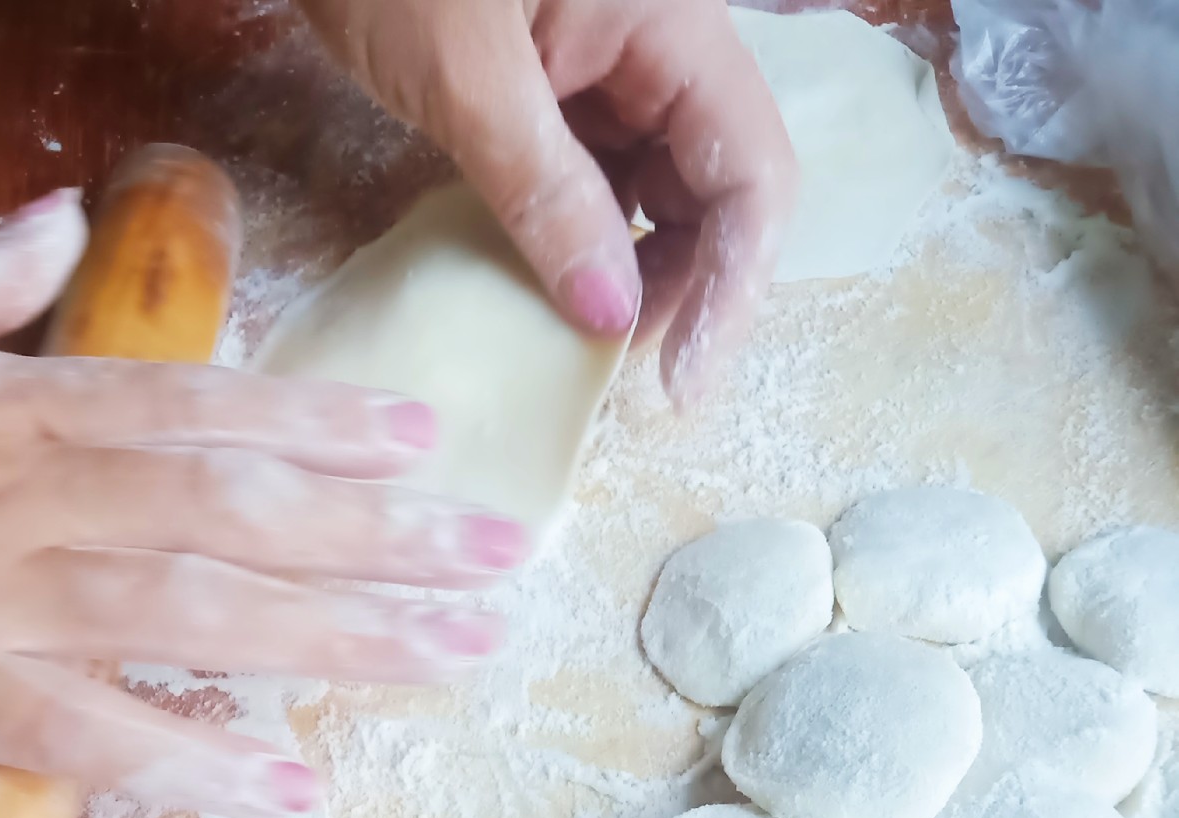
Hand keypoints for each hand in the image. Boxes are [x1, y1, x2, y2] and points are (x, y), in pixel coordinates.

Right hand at [0, 191, 526, 817]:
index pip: (193, 405)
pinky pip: (89, 737)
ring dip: (336, 637)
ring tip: (449, 657)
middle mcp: (18, 492)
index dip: (320, 422)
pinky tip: (290, 783)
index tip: (423, 437)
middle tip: (496, 558)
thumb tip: (49, 225)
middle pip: (233, 509)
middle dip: (378, 534)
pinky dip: (193, 761)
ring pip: (195, 610)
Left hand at [299, 0, 795, 401]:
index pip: (751, 168)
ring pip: (654, 186)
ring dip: (633, 273)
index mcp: (669, 21)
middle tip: (627, 378)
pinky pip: (591, 173)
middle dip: (685, 287)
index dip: (734, 284)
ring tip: (587, 347)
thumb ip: (544, 193)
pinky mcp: (547, 79)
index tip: (680, 383)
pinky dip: (579, 238)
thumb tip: (610, 317)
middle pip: (714, 184)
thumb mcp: (464, 78)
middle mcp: (655, 42)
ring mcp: (601, 60)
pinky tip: (551, 292)